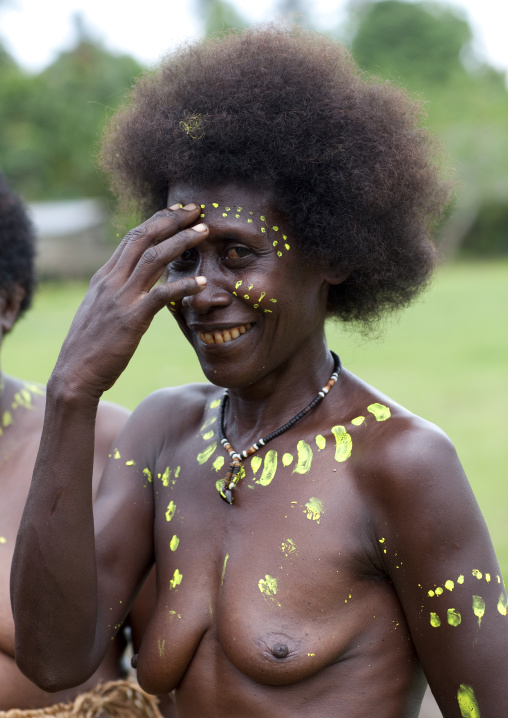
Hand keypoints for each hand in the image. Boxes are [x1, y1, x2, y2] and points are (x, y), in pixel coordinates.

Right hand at [51, 203, 207, 398]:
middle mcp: (111, 281)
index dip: (157, 221)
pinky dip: (182, 286)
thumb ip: (117, 291)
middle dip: (171, 220)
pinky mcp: (131, 320)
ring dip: (181, 242)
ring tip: (204, 232)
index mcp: (104, 277)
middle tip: (196, 209)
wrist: (74, 374)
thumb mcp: (100, 310)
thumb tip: (136, 281)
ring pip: (153, 258)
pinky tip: (201, 282)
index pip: (132, 238)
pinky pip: (160, 296)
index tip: (178, 212)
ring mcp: (120, 298)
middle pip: (143, 238)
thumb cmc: (90, 346)